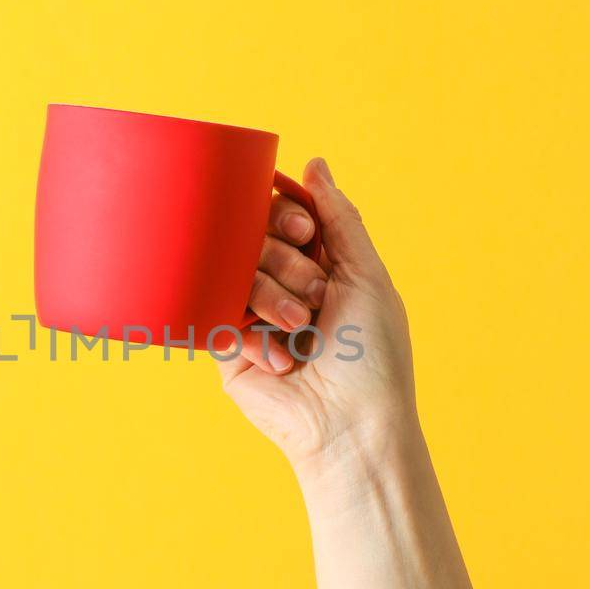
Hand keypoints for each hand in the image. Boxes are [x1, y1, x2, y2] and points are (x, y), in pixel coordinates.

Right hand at [217, 158, 417, 467]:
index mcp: (317, 262)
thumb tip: (316, 162)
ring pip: (233, 270)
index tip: (303, 228)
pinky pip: (217, 314)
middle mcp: (280, 283)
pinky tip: (283, 361)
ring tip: (302, 331)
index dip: (286, 211)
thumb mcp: (367, 275)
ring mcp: (250, 313)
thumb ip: (339, 217)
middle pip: (253, 235)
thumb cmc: (372, 355)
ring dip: (272, 297)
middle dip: (284, 260)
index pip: (283, 212)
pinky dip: (253, 334)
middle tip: (313, 295)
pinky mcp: (226, 347)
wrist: (349, 426)